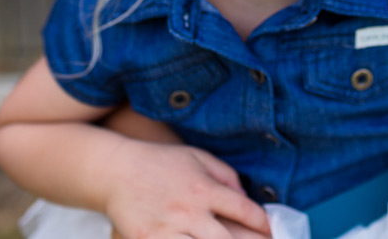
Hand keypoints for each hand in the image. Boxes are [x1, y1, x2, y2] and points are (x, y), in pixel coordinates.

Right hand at [103, 139, 270, 238]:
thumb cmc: (160, 163)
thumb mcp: (197, 157)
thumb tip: (246, 198)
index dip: (264, 225)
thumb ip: (226, 175)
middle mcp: (189, 211)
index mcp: (204, 188)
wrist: (115, 170)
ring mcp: (168, 229)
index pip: (246, 211)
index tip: (271, 232)